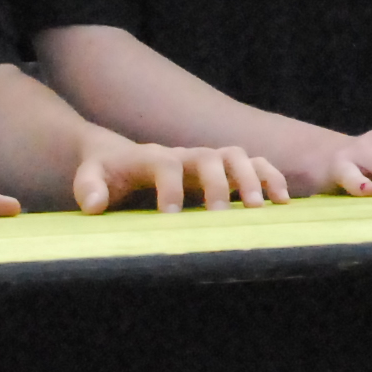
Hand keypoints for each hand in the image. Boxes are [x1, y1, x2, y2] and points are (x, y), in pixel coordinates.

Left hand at [71, 138, 287, 212]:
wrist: (122, 158)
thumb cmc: (106, 172)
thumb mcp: (90, 176)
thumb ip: (88, 187)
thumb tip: (93, 204)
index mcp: (154, 155)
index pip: (166, 163)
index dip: (170, 187)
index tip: (171, 216)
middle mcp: (187, 154)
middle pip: (212, 156)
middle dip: (219, 184)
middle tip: (221, 217)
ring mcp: (209, 160)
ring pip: (239, 156)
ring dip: (253, 178)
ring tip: (261, 208)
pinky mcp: (225, 171)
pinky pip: (256, 165)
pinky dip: (272, 178)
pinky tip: (283, 201)